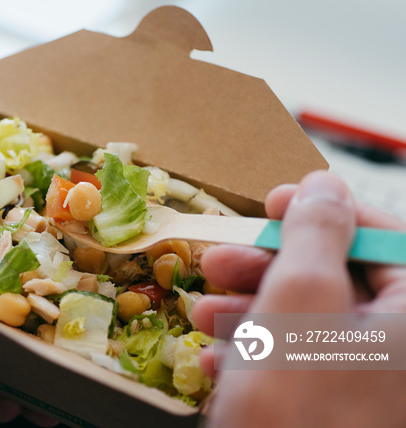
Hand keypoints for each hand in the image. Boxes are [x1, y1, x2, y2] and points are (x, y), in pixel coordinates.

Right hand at [192, 170, 405, 426]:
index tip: (273, 202)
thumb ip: (315, 230)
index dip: (326, 211)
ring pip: (312, 328)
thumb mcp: (301, 297)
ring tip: (203, 312)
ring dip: (251, 312)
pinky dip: (258, 360)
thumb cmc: (299, 404)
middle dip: (269, 268)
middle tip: (218, 259)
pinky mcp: (335, 418)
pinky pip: (303, 373)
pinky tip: (219, 365)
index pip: (386, 238)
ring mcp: (371, 392)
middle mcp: (400, 354)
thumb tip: (324, 184)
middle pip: (340, 283)